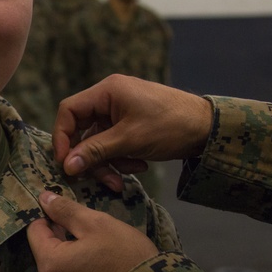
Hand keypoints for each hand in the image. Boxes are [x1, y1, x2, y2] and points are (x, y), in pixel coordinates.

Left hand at [27, 191, 158, 271]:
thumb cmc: (125, 255)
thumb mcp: (96, 224)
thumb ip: (65, 210)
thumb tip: (43, 198)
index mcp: (49, 264)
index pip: (35, 231)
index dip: (50, 217)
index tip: (70, 213)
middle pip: (46, 252)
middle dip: (62, 238)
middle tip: (89, 231)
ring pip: (59, 270)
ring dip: (71, 258)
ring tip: (98, 251)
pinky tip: (101, 271)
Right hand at [53, 75, 212, 191]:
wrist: (210, 129)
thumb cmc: (170, 126)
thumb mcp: (129, 140)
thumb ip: (95, 151)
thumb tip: (66, 166)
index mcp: (107, 91)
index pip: (69, 111)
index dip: (62, 137)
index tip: (65, 163)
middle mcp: (110, 98)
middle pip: (83, 130)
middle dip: (90, 157)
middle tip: (96, 179)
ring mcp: (121, 111)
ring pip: (98, 141)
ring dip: (108, 162)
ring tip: (123, 178)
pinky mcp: (131, 124)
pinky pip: (114, 143)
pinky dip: (121, 158)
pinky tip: (138, 166)